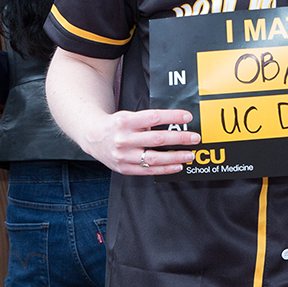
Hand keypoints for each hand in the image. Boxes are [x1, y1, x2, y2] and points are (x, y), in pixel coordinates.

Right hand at [79, 109, 199, 174]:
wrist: (93, 137)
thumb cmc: (116, 125)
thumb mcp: (128, 116)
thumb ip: (147, 120)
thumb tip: (174, 123)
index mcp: (125, 121)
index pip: (154, 117)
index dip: (172, 117)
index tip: (187, 117)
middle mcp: (123, 139)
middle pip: (157, 139)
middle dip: (179, 138)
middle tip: (195, 138)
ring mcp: (123, 156)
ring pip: (154, 158)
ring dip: (175, 157)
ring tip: (190, 155)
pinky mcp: (124, 168)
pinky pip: (148, 170)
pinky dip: (165, 169)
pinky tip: (177, 166)